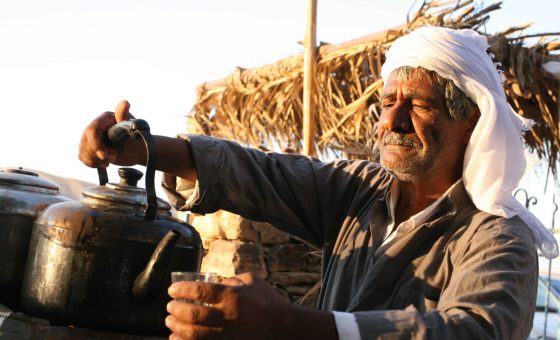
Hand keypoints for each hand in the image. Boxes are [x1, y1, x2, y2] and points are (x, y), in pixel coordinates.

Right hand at [78, 100, 143, 167]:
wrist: (137, 149)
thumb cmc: (135, 138)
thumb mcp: (131, 128)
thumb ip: (124, 117)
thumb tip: (125, 102)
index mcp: (104, 119)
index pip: (92, 131)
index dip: (96, 144)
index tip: (105, 155)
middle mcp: (94, 126)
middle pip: (85, 143)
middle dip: (99, 155)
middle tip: (114, 156)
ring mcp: (89, 137)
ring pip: (83, 151)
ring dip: (97, 160)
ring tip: (112, 158)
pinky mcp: (88, 147)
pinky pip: (82, 157)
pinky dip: (92, 163)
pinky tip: (104, 162)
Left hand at [165, 272, 292, 339]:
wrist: (282, 327)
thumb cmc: (267, 301)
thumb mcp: (252, 281)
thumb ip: (232, 279)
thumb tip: (214, 282)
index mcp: (233, 296)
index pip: (200, 291)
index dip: (182, 290)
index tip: (172, 289)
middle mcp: (228, 316)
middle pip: (194, 314)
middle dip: (176, 310)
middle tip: (169, 307)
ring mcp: (227, 334)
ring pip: (194, 334)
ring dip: (177, 328)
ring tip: (169, 322)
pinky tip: (176, 338)